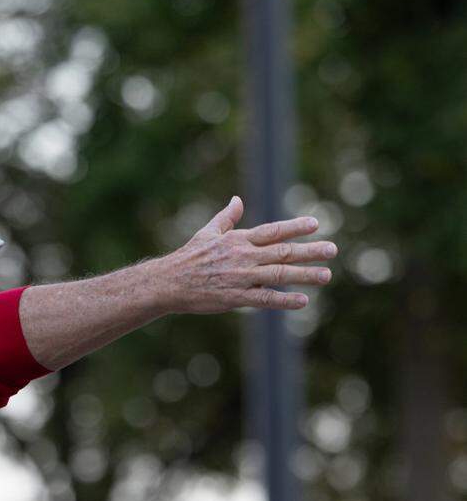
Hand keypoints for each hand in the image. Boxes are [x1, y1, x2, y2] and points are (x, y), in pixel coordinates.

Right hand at [158, 196, 336, 313]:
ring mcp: (241, 277)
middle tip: (332, 250)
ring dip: (304, 275)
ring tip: (326, 275)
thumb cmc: (188, 257)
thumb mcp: (208, 232)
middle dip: (309, 251)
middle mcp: (243, 256)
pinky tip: (302, 301)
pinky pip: (264, 299)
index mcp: (238, 240)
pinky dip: (284, 300)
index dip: (294, 227)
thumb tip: (237, 200)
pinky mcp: (235, 297)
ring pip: (278, 275)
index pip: (272, 231)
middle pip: (282, 252)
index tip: (315, 224)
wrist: (169, 282)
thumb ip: (227, 217)